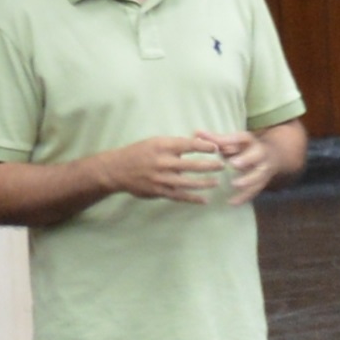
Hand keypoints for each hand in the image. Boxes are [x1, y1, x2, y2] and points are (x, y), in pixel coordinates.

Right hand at [103, 133, 238, 204]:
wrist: (117, 169)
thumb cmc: (139, 152)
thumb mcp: (155, 142)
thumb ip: (176, 144)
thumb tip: (199, 140)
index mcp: (163, 146)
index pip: (188, 145)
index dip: (204, 146)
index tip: (217, 148)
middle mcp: (163, 162)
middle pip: (192, 165)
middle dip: (210, 166)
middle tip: (222, 166)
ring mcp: (161, 178)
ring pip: (188, 183)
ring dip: (205, 183)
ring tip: (216, 182)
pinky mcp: (159, 191)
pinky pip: (179, 196)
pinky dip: (193, 199)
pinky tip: (204, 200)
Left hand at [194, 128, 273, 202]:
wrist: (272, 155)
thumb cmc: (244, 148)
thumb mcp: (232, 141)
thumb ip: (215, 139)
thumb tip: (196, 133)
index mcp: (250, 141)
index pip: (242, 138)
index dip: (232, 142)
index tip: (222, 147)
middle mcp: (259, 154)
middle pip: (256, 156)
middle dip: (246, 159)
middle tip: (233, 164)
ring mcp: (263, 169)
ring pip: (258, 175)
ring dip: (247, 180)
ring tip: (234, 184)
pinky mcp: (262, 182)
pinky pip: (254, 191)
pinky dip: (244, 197)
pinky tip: (232, 203)